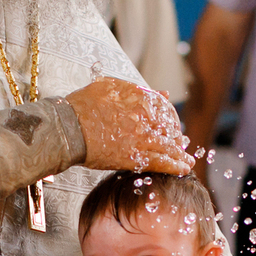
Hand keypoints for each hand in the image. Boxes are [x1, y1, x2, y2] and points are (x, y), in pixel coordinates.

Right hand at [66, 77, 194, 174]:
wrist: (67, 127)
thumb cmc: (82, 105)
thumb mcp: (110, 86)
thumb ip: (137, 90)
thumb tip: (162, 92)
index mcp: (140, 98)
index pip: (165, 108)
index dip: (171, 119)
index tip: (172, 126)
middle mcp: (145, 118)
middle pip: (169, 129)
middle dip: (176, 138)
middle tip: (182, 146)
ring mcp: (141, 138)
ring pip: (169, 147)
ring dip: (181, 155)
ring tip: (188, 160)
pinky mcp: (134, 158)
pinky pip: (161, 163)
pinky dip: (174, 166)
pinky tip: (184, 169)